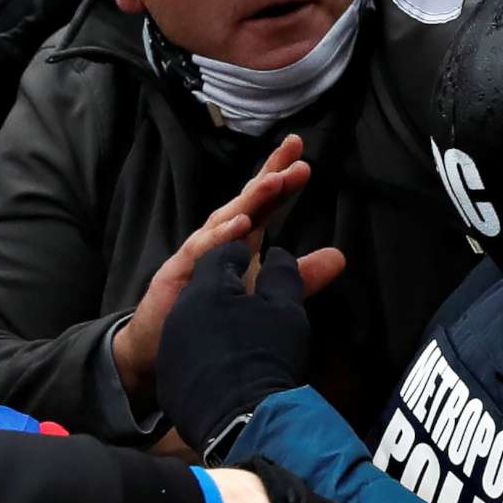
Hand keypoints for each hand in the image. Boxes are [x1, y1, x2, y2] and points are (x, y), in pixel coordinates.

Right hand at [112, 136, 345, 413]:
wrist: (162, 345)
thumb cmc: (213, 311)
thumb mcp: (265, 291)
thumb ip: (300, 275)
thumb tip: (340, 256)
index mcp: (242, 238)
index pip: (265, 203)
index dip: (282, 180)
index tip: (303, 158)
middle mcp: (220, 238)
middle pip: (246, 201)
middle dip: (269, 176)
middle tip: (295, 157)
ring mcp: (198, 253)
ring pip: (225, 219)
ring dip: (250, 200)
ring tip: (274, 182)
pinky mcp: (179, 273)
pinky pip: (202, 251)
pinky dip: (221, 237)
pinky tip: (240, 224)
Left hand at [159, 241, 319, 454]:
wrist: (241, 421)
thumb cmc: (266, 356)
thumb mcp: (286, 309)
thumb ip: (284, 275)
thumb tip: (279, 254)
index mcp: (208, 287)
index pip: (223, 255)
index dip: (244, 252)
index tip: (260, 258)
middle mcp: (182, 310)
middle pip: (206, 286)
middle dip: (228, 285)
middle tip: (252, 295)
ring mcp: (172, 345)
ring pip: (196, 319)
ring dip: (218, 318)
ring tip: (242, 332)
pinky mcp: (171, 375)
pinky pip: (191, 351)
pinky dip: (209, 349)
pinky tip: (229, 363)